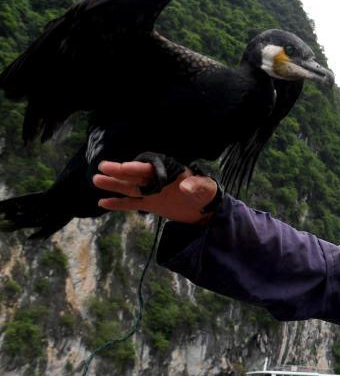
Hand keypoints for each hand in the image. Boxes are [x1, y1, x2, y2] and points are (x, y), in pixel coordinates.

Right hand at [93, 160, 217, 224]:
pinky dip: (118, 204)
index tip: (124, 167)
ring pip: (130, 188)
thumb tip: (185, 187)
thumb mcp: (207, 189)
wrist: (206, 209)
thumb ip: (197, 186)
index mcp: (169, 172)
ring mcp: (152, 192)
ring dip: (114, 184)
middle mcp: (157, 180)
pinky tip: (103, 202)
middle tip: (102, 166)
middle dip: (120, 172)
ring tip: (96, 179)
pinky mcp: (150, 204)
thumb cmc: (207, 193)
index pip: (151, 168)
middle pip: (135, 176)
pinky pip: (132, 203)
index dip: (138, 168)